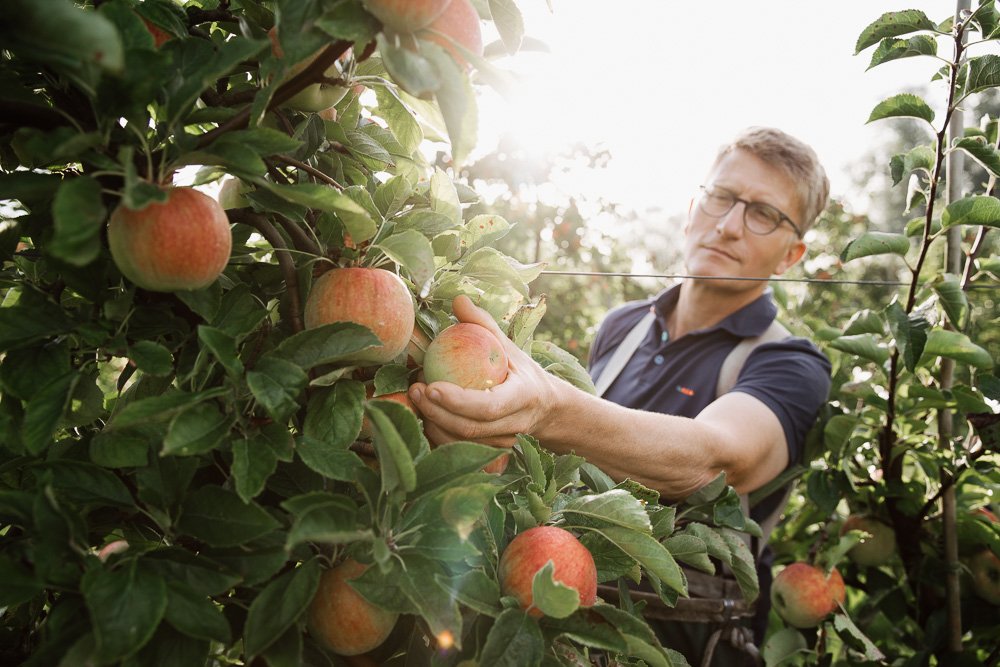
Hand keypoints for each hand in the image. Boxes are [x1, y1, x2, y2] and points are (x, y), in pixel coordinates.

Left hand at [408, 296, 559, 446]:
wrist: (546, 408)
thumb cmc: (521, 371)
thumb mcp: (509, 346)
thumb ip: (483, 324)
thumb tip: (458, 299)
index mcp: (522, 397)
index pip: (487, 407)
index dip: (458, 401)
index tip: (431, 386)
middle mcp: (513, 426)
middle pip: (469, 429)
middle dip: (436, 412)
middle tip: (414, 389)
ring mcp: (501, 444)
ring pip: (461, 444)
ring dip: (433, 424)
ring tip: (415, 398)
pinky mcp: (491, 453)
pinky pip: (459, 449)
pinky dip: (438, 434)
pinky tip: (423, 414)